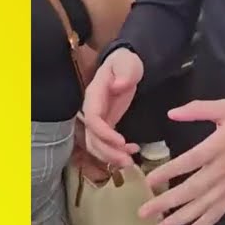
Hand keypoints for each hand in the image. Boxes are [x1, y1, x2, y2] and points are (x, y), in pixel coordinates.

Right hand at [81, 48, 143, 167]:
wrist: (125, 63)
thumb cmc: (125, 62)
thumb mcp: (127, 64)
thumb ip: (124, 73)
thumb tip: (118, 86)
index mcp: (94, 95)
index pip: (92, 119)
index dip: (103, 133)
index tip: (121, 142)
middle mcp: (92, 109)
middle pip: (92, 137)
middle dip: (107, 152)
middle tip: (127, 162)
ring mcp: (98, 118)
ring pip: (96, 144)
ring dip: (110, 156)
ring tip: (129, 163)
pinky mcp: (106, 123)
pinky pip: (106, 142)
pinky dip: (116, 151)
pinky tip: (133, 151)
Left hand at [141, 101, 224, 224]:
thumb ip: (199, 109)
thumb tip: (172, 113)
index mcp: (220, 145)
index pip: (192, 160)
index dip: (171, 171)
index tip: (150, 180)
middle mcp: (224, 169)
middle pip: (193, 189)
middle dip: (167, 202)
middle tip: (143, 211)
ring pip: (202, 207)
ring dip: (179, 220)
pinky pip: (217, 214)